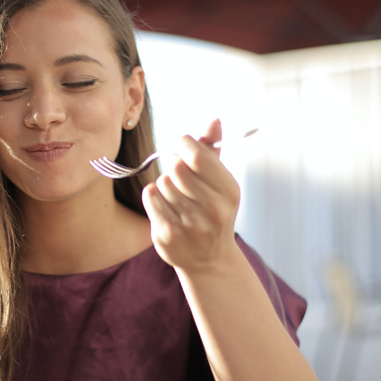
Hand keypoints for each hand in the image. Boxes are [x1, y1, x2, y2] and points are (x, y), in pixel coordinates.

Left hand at [141, 118, 240, 273]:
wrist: (209, 260)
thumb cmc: (213, 212)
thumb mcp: (220, 183)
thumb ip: (213, 151)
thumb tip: (214, 120)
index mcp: (229, 192)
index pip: (197, 156)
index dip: (184, 144)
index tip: (182, 145)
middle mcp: (213, 210)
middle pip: (176, 168)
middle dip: (174, 166)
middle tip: (178, 174)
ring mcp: (190, 224)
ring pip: (162, 182)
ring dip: (165, 184)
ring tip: (177, 197)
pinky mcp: (168, 234)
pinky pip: (151, 197)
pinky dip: (154, 196)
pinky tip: (165, 206)